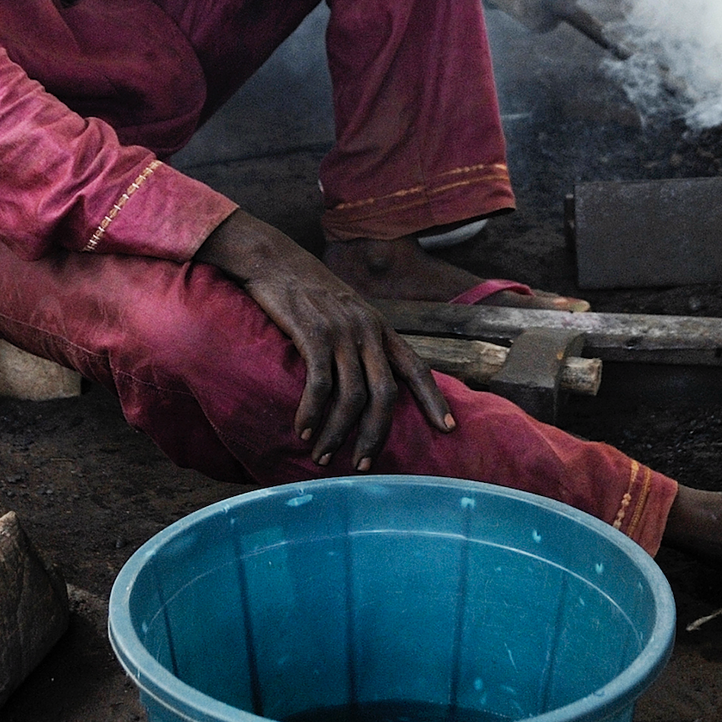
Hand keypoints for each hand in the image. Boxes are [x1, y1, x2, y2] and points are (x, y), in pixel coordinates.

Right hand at [197, 210, 454, 469]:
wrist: (273, 258)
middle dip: (376, 434)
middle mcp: (367, 329)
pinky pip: (319, 384)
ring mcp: (341, 331)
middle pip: (386, 393)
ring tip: (323, 455)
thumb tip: (369, 379)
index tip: (448, 429)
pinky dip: (312, 413)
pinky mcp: (312, 333)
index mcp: (379, 326)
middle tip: (363, 464)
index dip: (433, 399)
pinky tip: (302, 429)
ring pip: (352, 396)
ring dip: (337, 433)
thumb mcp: (347, 310)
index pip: (416, 366)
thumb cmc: (307, 288)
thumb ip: (361, 340)